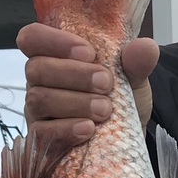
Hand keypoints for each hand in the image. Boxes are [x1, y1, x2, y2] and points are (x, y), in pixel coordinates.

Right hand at [17, 23, 157, 145]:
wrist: (127, 135)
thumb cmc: (119, 98)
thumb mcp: (133, 78)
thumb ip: (136, 61)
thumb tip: (145, 48)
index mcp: (54, 56)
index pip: (33, 38)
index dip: (54, 41)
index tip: (89, 52)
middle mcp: (40, 81)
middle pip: (36, 69)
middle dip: (74, 74)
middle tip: (106, 84)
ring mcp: (37, 111)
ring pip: (39, 99)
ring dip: (75, 102)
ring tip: (105, 109)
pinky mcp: (41, 139)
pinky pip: (42, 133)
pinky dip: (66, 129)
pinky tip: (88, 129)